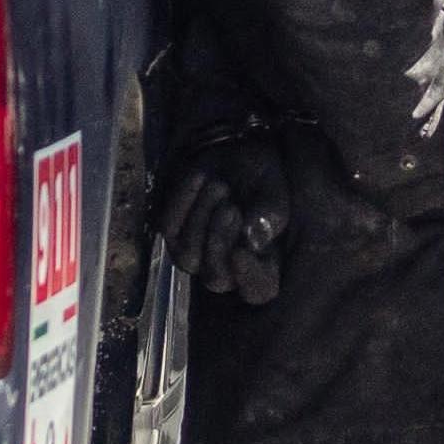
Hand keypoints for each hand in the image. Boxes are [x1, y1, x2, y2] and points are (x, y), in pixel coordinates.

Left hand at [157, 135, 292, 305]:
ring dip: (202, 217)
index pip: (258, 289)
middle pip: (216, 279)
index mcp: (263, 264)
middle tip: (231, 207)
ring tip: (219, 185)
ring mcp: (197, 257)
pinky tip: (200, 177)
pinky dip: (184, 200)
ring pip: (189, 258)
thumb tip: (254, 241)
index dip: (248, 277)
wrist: (231, 154)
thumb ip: (270, 214)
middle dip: (220, 241)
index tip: (241, 252)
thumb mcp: (272, 189)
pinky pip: (171, 228)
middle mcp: (228, 270)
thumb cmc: (260, 177)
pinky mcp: (173, 237)